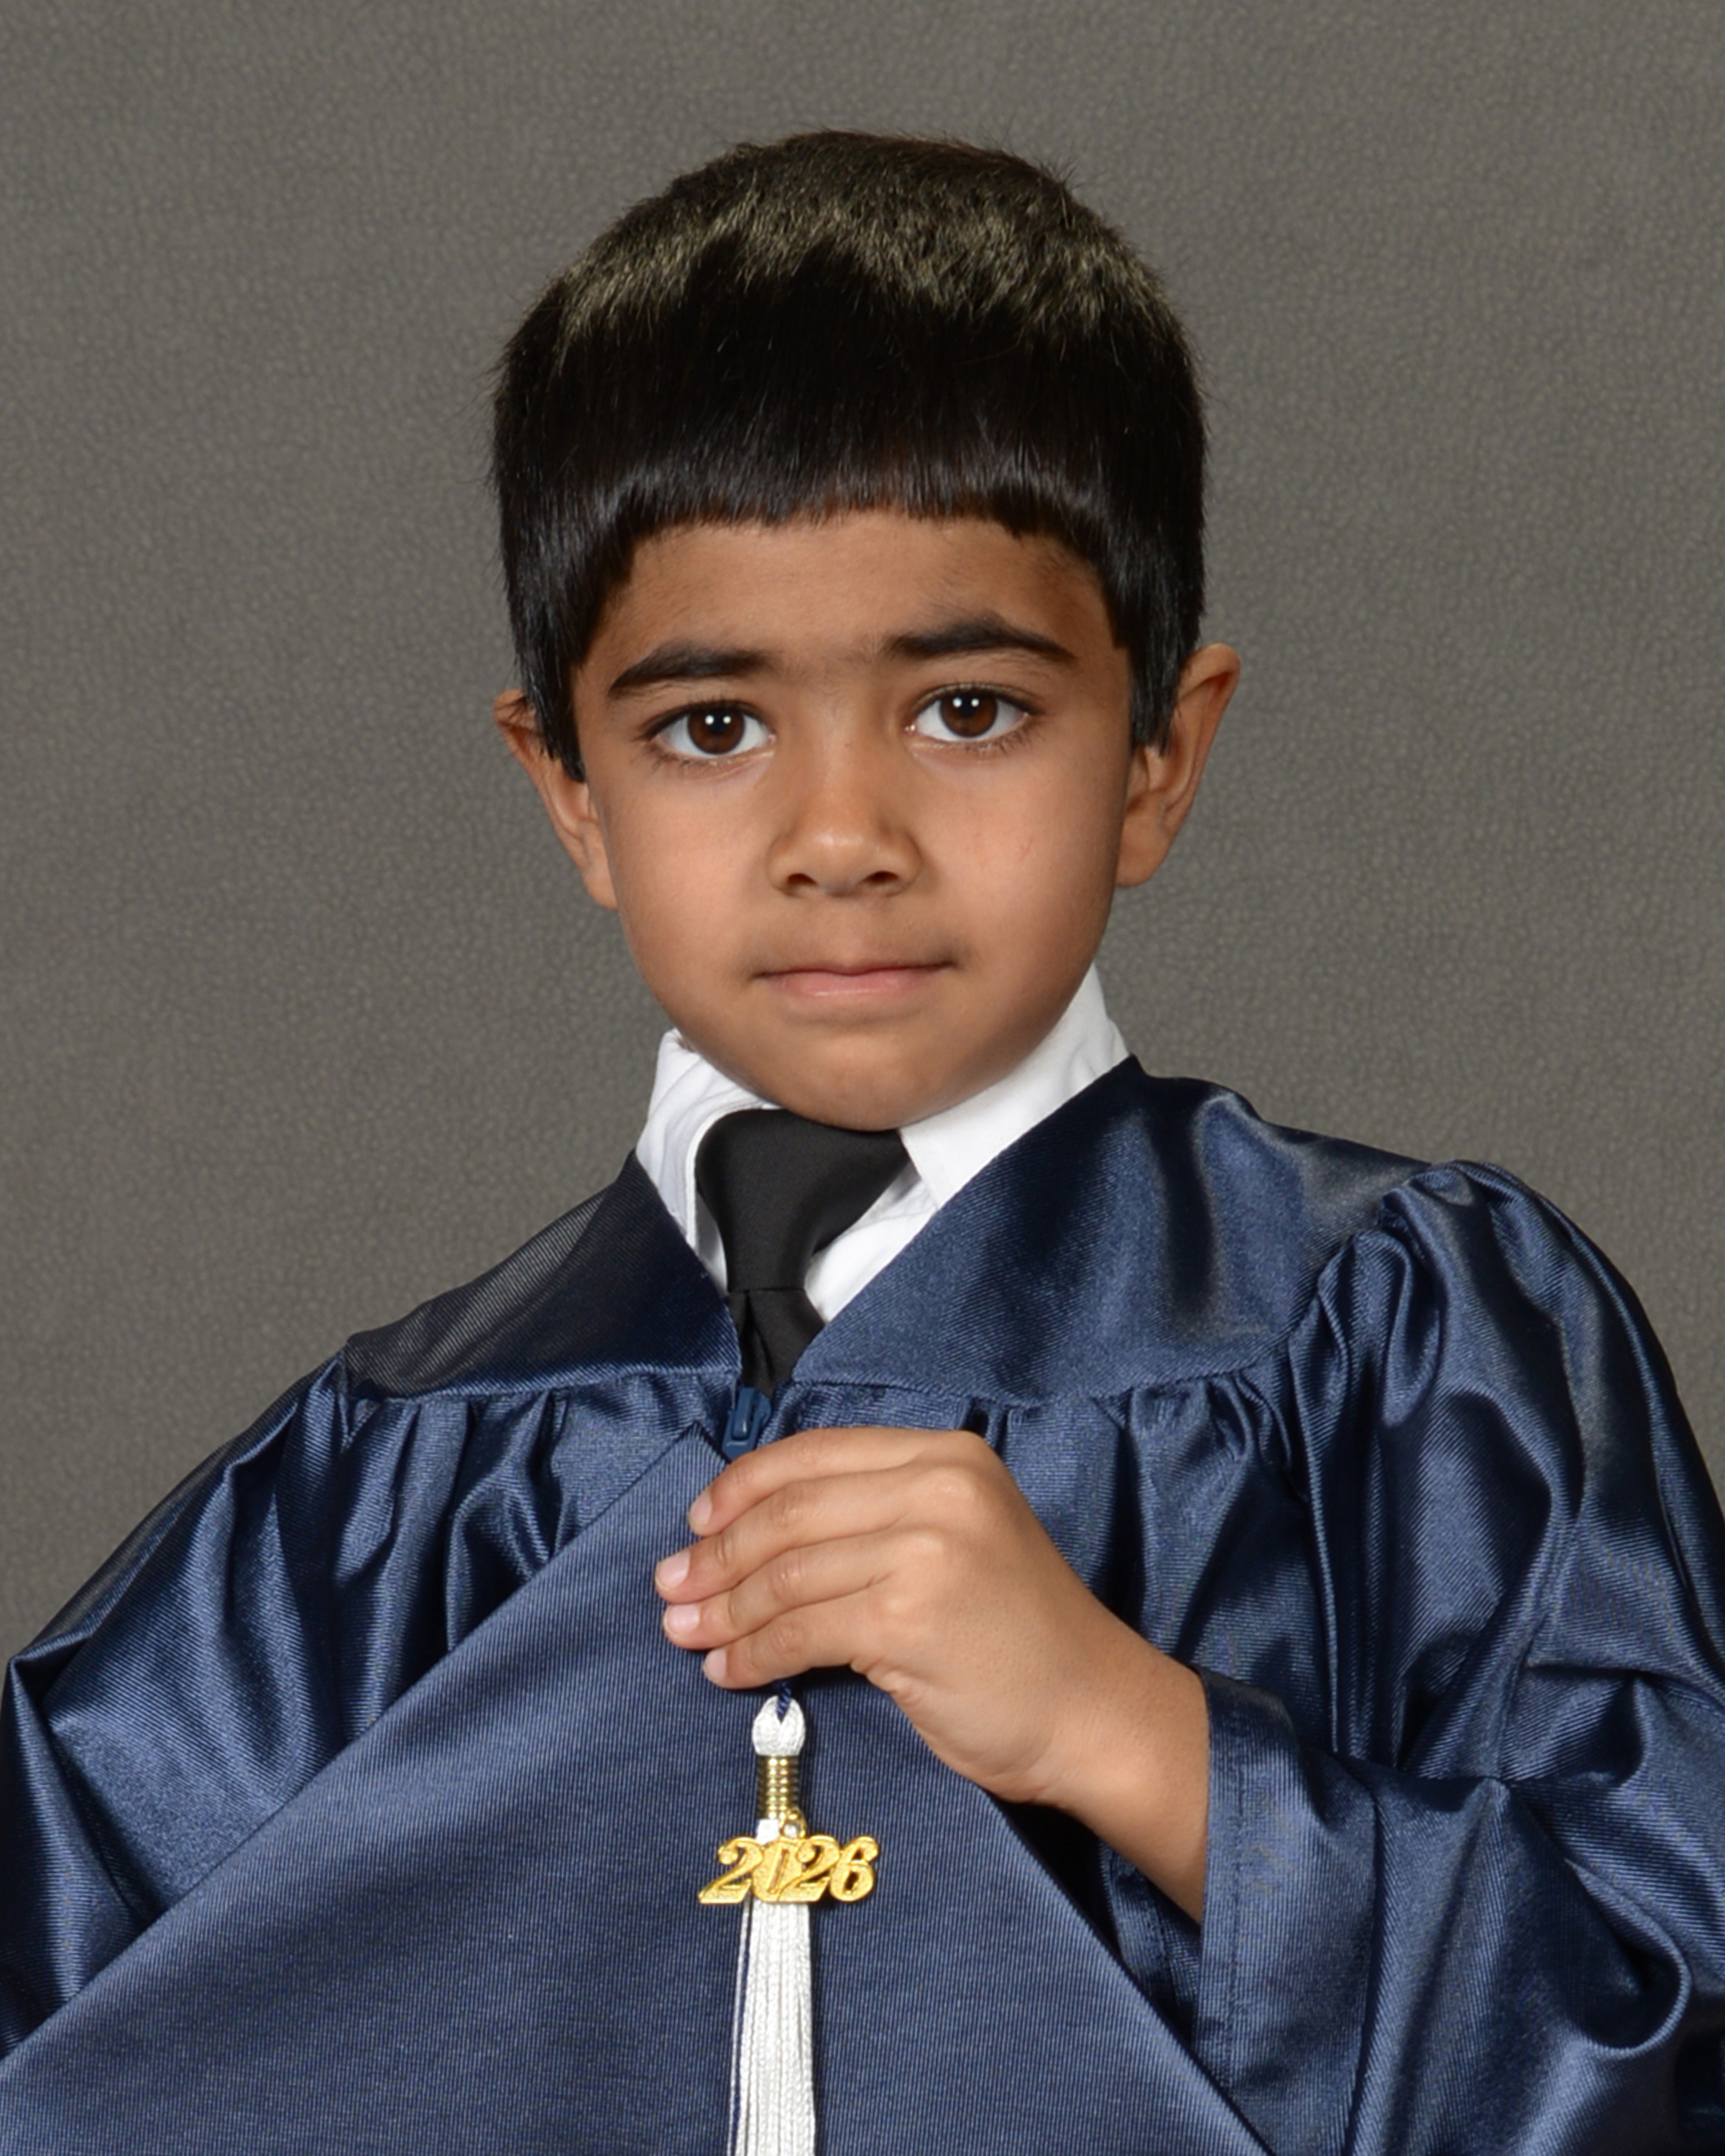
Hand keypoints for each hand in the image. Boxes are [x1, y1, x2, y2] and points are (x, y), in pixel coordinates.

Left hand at [653, 1425, 1208, 1917]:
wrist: (1094, 1711)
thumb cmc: (1019, 1637)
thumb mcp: (957, 1540)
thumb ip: (876, 1520)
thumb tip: (748, 1537)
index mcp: (947, 1456)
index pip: (816, 1454)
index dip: (742, 1486)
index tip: (695, 1522)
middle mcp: (939, 1489)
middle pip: (790, 1511)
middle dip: (716, 1553)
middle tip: (669, 1587)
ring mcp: (926, 1552)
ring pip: (787, 1572)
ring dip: (723, 1608)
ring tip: (684, 1633)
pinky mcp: (910, 1620)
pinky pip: (801, 1633)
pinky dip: (752, 1653)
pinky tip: (730, 1670)